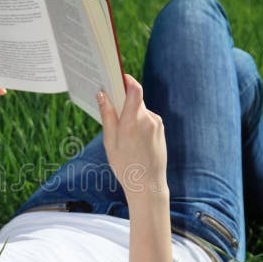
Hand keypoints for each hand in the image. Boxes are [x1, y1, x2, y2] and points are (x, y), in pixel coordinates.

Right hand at [97, 73, 167, 197]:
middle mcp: (147, 119)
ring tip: (123, 135)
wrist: (147, 184)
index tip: (118, 77)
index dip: (127, 80)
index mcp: (132, 122)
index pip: (134, 90)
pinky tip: (133, 140)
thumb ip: (107, 116)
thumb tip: (102, 95)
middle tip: (111, 109)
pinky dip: (138, 123)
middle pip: (135, 99)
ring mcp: (156, 124)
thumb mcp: (110, 142)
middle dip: (123, 102)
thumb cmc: (125, 165)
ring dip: (131, 115)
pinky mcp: (160, 129)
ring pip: (140, 110)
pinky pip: (147, 119)